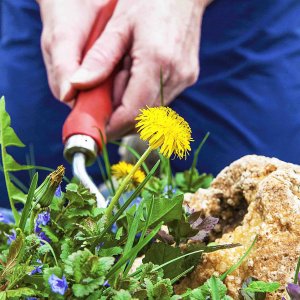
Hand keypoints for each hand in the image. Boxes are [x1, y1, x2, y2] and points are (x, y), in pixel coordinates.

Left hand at [38, 0, 208, 138]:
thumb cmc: (149, 0)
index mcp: (156, 61)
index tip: (96, 128)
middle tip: (102, 103)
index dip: (112, 125)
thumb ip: (99, 59)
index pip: (132, 112)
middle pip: (142, 117)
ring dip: (131, 107)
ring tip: (120, 80)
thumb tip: (76, 86)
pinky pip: (161, 100)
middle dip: (119, 118)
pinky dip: (143, 98)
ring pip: (152, 112)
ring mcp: (184, 79)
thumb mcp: (118, 24)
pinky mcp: (187, 78)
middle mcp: (175, 76)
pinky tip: (136, 78)